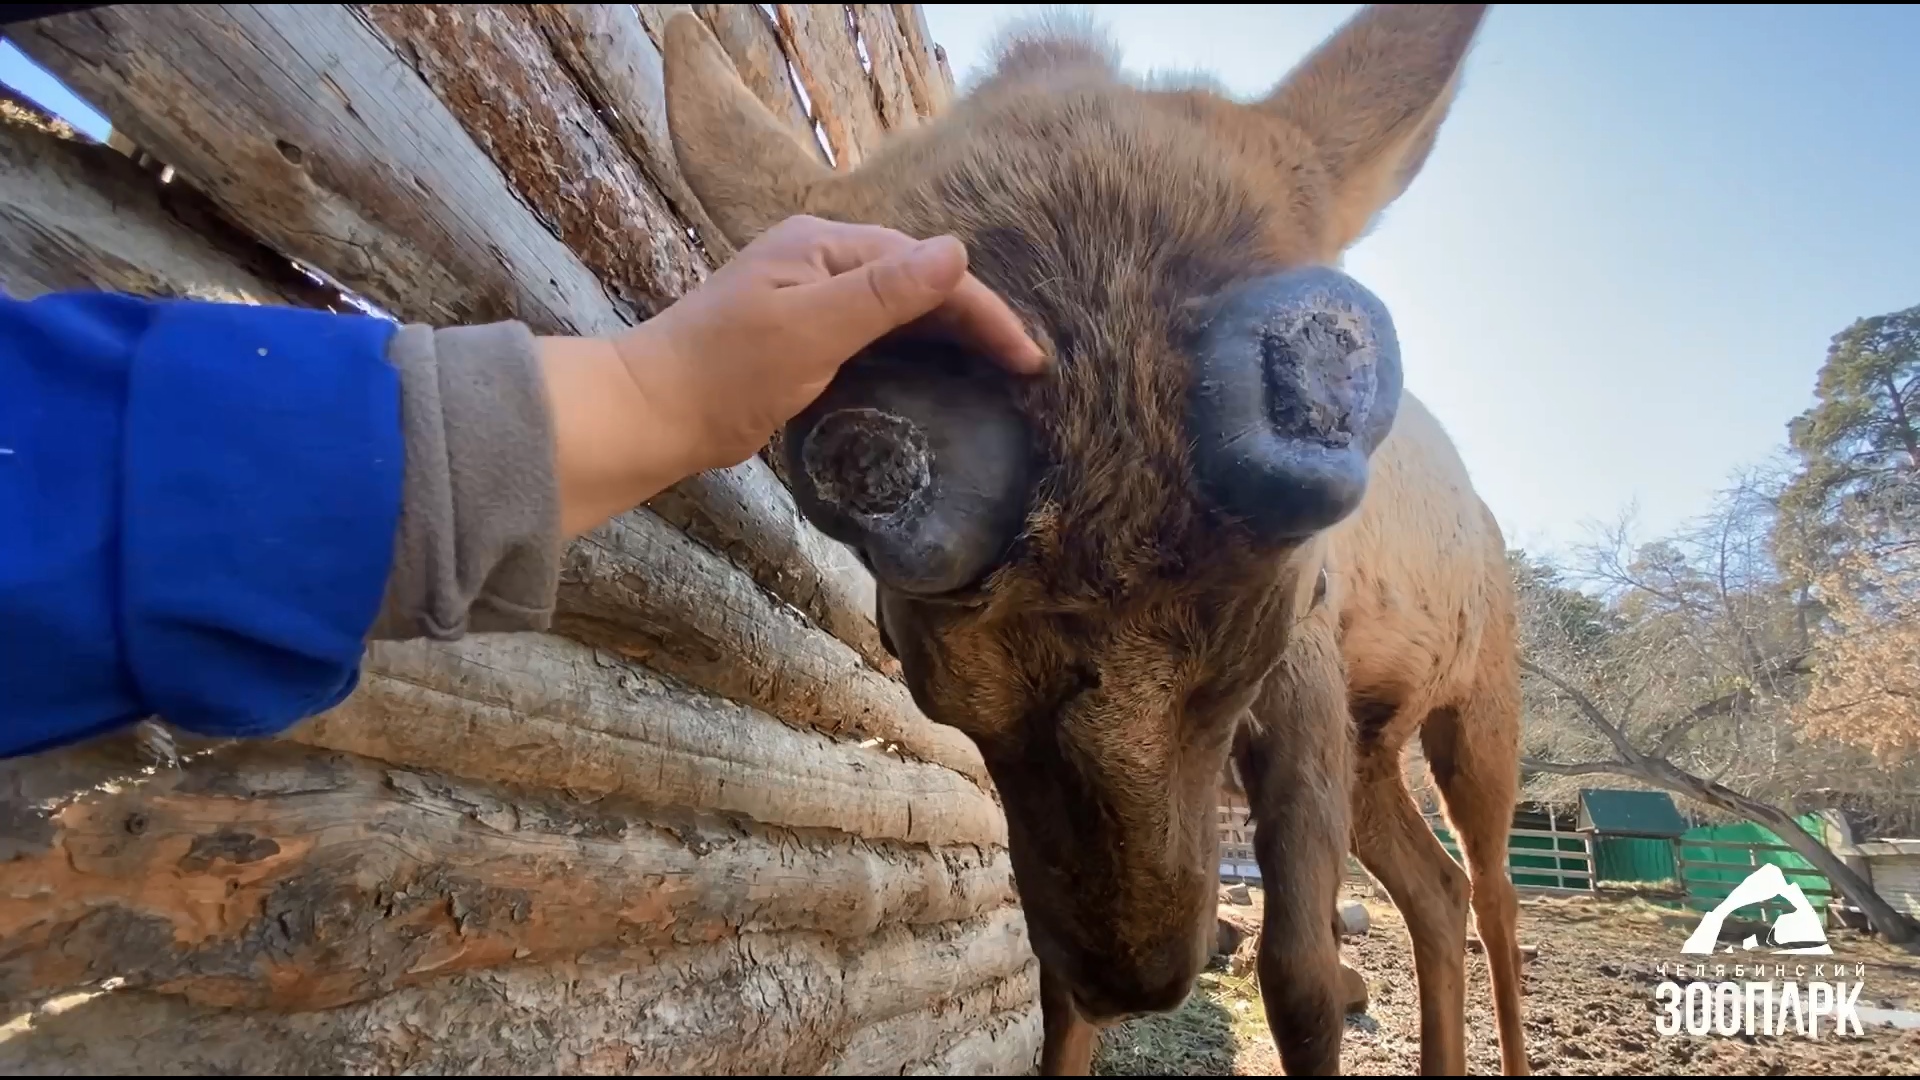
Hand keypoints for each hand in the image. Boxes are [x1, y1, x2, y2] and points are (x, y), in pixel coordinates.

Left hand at [541, 215, 1044, 537]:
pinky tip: (939, 377)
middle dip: (975, 318)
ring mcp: (810, 297)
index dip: (983, 310)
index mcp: (825, 245)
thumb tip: (955, 251)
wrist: (652, 413)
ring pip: (900, 308)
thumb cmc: (725, 373)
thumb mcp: (812, 329)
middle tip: (1025, 366)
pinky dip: (915, 351)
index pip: (926, 268)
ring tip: (998, 370)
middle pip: (918, 281)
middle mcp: (821, 260)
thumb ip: (885, 293)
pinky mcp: (802, 337)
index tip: (1027, 359)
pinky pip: (877, 334)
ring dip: (949, 334)